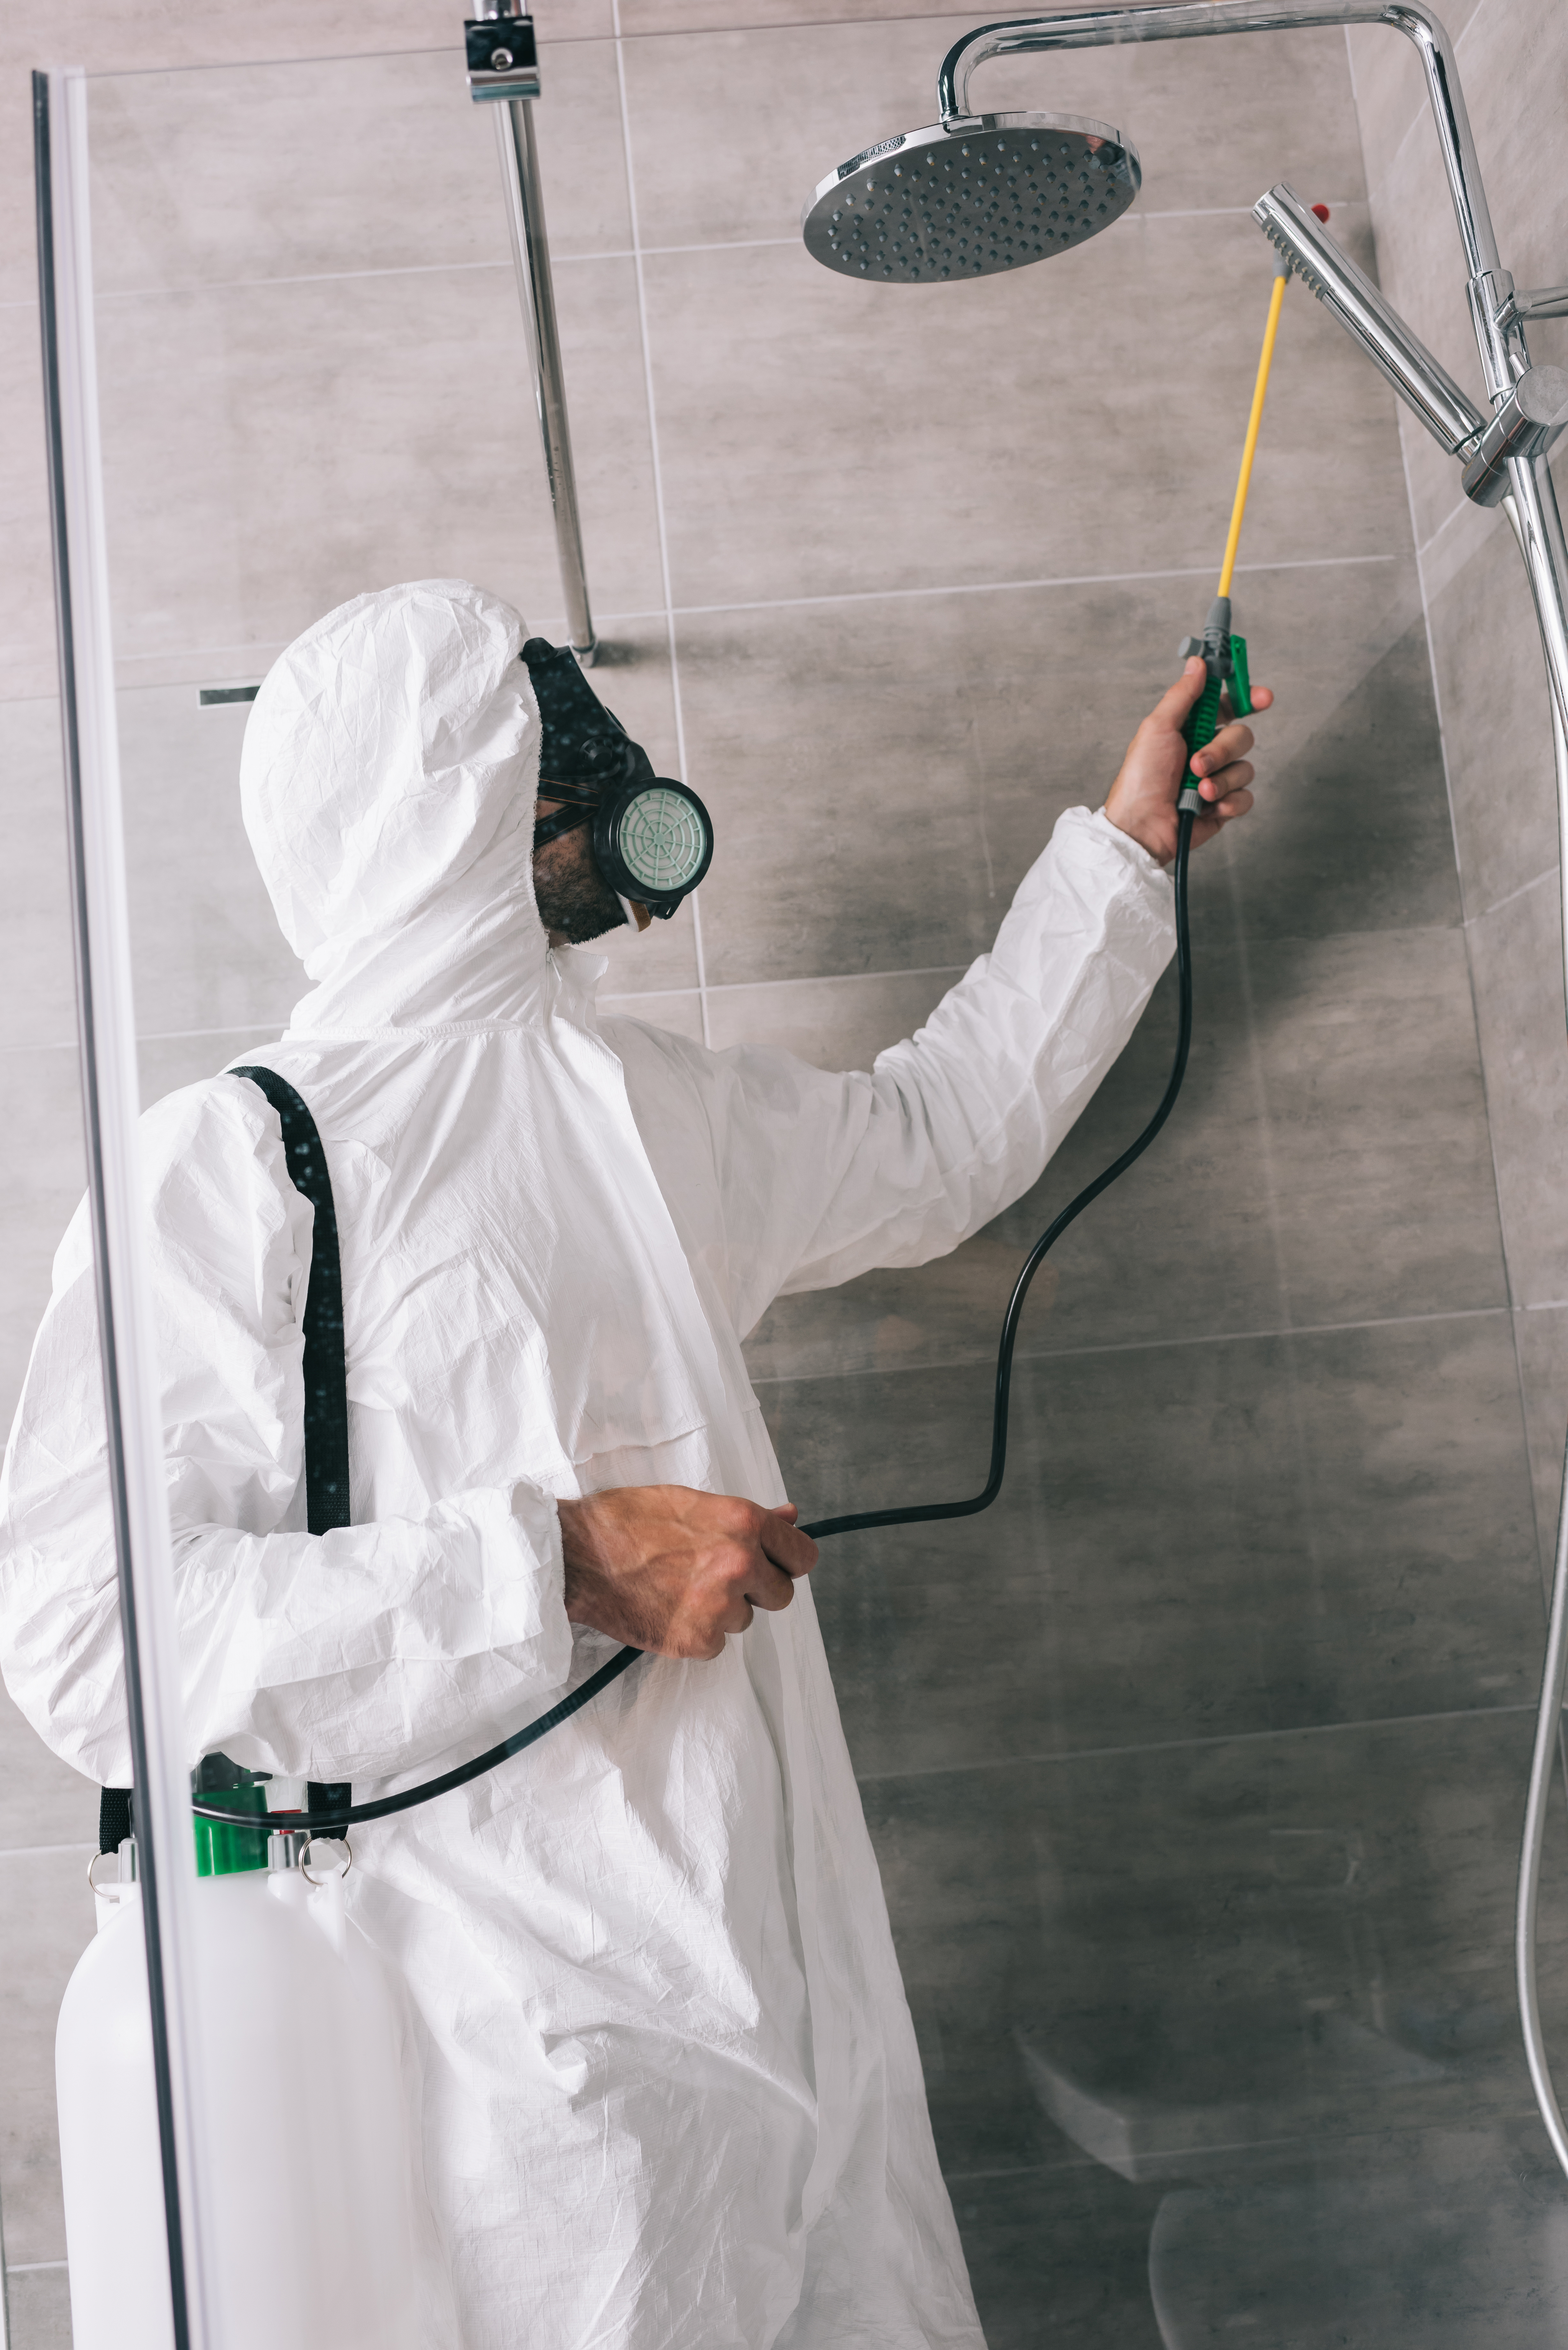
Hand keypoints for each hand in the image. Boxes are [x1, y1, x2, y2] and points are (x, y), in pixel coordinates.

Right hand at [557, 1485, 818, 1659]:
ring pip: (744, 1620)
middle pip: (781, 1595)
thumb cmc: (628, 1520)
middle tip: (716, 1578)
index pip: (803, 1557)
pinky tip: (666, 1609)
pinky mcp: (695, 1641)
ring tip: (678, 1588)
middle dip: (756, 1590)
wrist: (576, 1555)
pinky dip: (696, 1633)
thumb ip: (750, 1517)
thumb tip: (793, 1515)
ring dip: (721, 1611)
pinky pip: (715, 1644)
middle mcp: (739, 1564)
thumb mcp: (692, 1502)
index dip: (786, 1562)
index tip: (771, 1565)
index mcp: (744, 1523)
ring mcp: (719, 1606)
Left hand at [1103, 658, 1273, 866]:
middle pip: (1242, 735)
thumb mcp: (1157, 728)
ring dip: (1221, 780)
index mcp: (1191, 728)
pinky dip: (1228, 801)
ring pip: (1245, 767)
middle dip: (1223, 750)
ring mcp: (1216, 778)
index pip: (1227, 706)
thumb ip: (1182, 696)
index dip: (1247, 698)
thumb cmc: (1141, 778)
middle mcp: (1207, 750)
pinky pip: (1246, 796)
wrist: (1141, 826)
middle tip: (1197, 763)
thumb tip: (1198, 663)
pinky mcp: (1222, 805)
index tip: (1262, 697)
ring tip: (1198, 791)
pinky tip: (1207, 808)